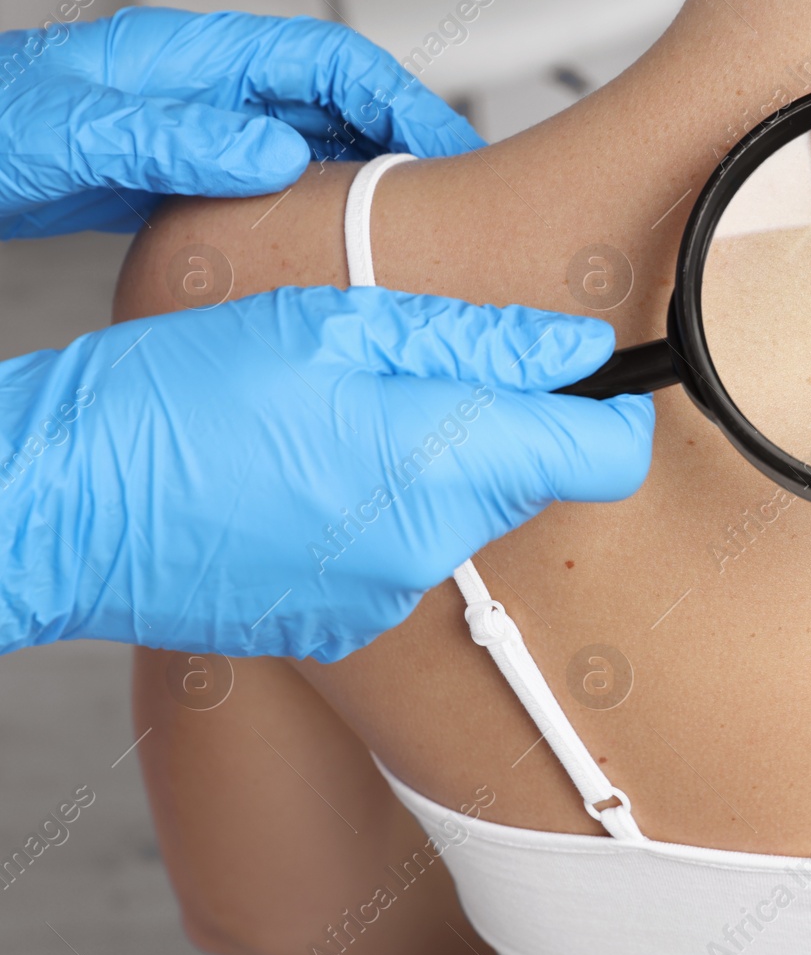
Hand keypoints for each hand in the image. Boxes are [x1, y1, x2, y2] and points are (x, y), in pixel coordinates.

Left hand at [0, 7, 485, 238]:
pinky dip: (314, 222)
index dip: (401, 103)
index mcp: (197, 60)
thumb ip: (174, 138)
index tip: (447, 150)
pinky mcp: (188, 179)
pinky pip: (275, 194)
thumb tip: (276, 156)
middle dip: (401, 152)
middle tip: (451, 207)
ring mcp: (203, 135)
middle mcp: (210, 93)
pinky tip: (327, 262)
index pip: (332, 65)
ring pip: (313, 154)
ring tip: (404, 242)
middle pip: (337, 110)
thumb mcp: (76, 134)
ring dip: (362, 194)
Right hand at [0, 287, 653, 661]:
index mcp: (441, 464)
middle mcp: (432, 549)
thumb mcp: (326, 329)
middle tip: (424, 373)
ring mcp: (389, 598)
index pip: (606, 458)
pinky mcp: (346, 625)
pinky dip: (388, 516)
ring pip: (470, 518)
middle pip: (536, 481)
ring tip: (345, 423)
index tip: (583, 375)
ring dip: (441, 469)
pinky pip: (410, 559)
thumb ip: (473, 343)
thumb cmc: (171, 402)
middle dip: (509, 425)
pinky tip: (313, 479)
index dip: (609, 409)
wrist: (57, 510)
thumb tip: (576, 352)